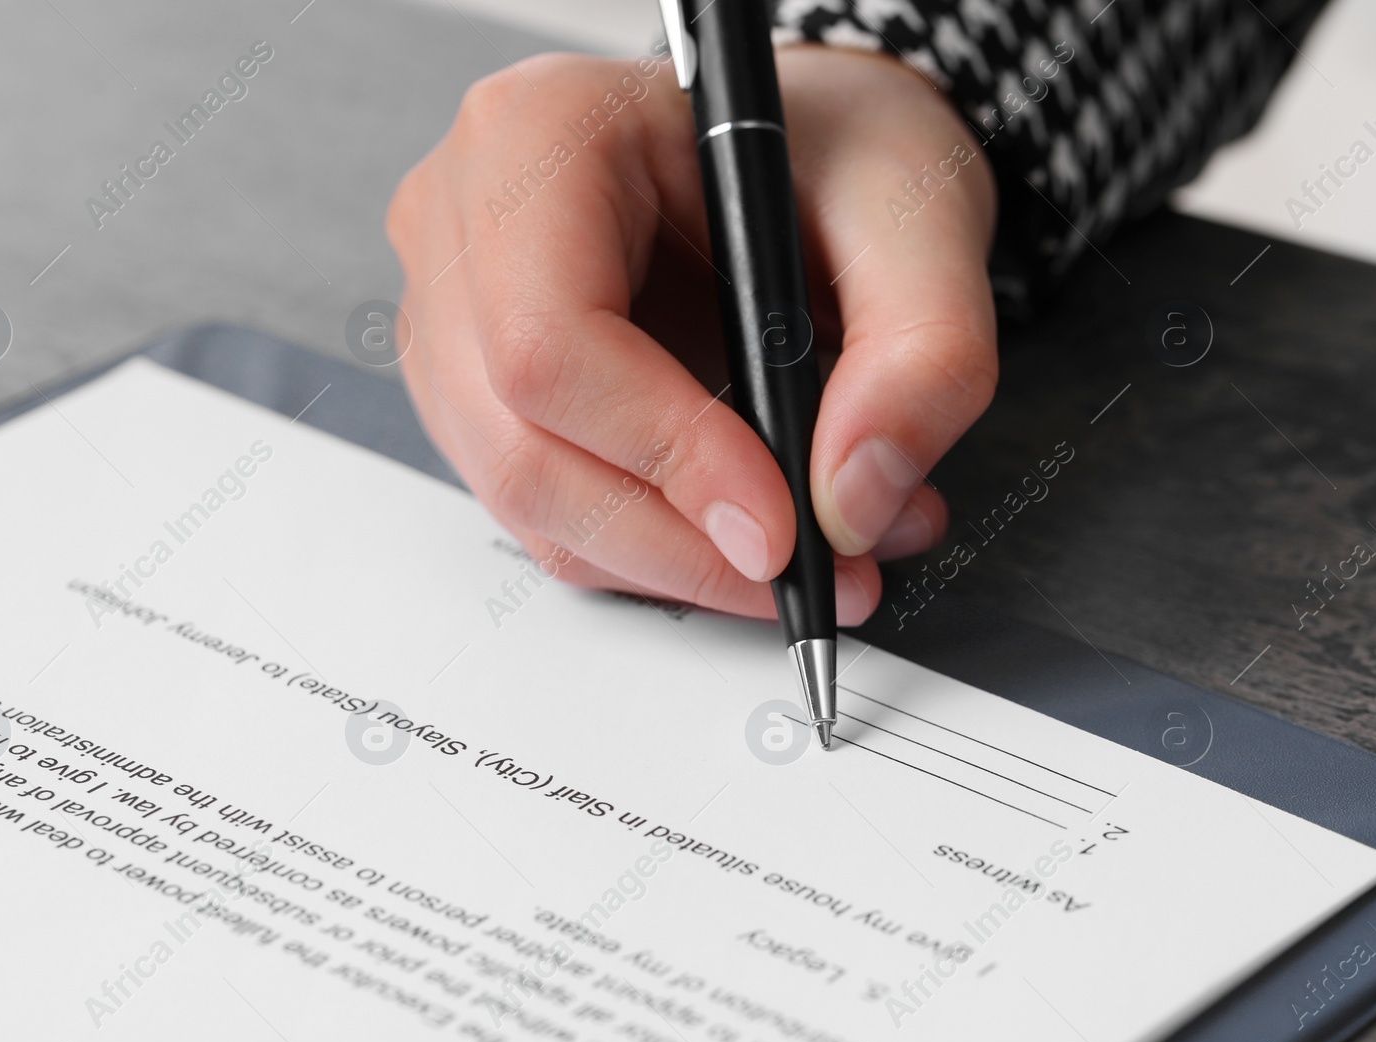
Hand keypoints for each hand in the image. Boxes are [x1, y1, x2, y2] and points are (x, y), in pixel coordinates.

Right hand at [385, 45, 996, 622]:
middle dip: (677, 541)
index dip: (664, 454)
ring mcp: (454, 314)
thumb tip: (854, 500)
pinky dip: (654, 547)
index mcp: (537, 133)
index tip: (780, 527)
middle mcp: (462, 222)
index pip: (548, 341)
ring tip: (814, 547)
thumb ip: (921, 350)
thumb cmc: (834, 149)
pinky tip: (748, 524)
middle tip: (811, 573)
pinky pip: (547, 509)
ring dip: (673, 559)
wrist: (807, 156)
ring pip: (528, 500)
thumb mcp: (918, 209)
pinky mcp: (476, 387)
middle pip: (523, 446)